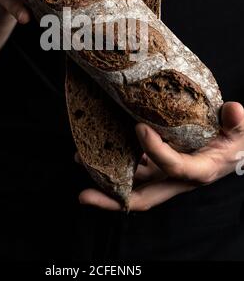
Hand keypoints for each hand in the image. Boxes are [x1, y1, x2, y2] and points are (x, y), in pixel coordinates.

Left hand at [79, 101, 243, 210]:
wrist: (231, 149)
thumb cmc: (233, 142)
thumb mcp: (239, 133)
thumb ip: (236, 123)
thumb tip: (234, 109)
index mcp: (198, 171)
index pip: (174, 167)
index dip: (156, 151)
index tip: (140, 128)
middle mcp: (175, 179)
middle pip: (142, 197)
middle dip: (112, 199)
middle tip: (84, 195)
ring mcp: (163, 173)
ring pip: (132, 181)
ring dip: (106, 174)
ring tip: (80, 158)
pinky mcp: (157, 164)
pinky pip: (134, 166)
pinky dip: (117, 159)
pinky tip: (100, 144)